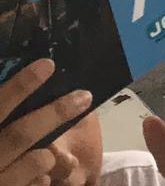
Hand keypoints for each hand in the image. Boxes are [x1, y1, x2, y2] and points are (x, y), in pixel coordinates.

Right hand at [0, 59, 92, 185]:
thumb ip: (5, 109)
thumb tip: (37, 76)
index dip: (21, 86)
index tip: (48, 65)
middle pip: (22, 133)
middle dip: (55, 113)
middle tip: (84, 96)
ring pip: (39, 160)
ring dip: (49, 154)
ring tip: (47, 154)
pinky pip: (40, 183)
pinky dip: (43, 177)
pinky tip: (36, 176)